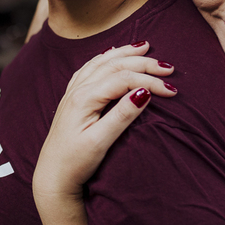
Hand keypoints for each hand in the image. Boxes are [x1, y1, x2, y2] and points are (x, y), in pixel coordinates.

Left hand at [33, 42, 177, 200]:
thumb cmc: (75, 163)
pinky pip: (89, 69)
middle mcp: (77, 90)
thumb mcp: (100, 142)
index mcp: (84, 99)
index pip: (123, 79)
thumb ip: (121, 116)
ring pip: (101, 63)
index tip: (172, 90)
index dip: (150, 81)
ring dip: (124, 53)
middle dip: (143, 63)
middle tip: (168, 66)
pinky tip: (110, 54)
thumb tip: (143, 93)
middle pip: (114, 66)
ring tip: (144, 47)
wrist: (52, 177)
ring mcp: (72, 93)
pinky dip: (104, 58)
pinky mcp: (71, 99)